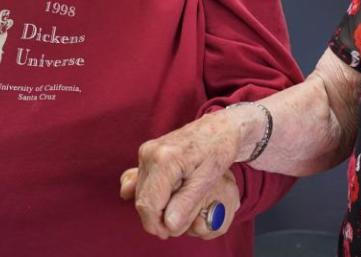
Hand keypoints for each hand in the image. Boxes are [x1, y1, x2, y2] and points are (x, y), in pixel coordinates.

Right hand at [119, 111, 246, 237]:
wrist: (219, 127)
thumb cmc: (218, 150)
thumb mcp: (207, 180)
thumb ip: (186, 203)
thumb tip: (169, 226)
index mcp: (165, 159)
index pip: (149, 204)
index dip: (157, 224)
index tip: (171, 232)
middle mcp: (149, 153)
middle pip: (142, 200)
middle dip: (157, 217)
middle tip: (179, 221)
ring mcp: (146, 151)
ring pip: (141, 192)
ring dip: (156, 205)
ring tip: (180, 202)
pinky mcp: (146, 153)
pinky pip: (141, 181)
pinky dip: (152, 193)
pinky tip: (169, 194)